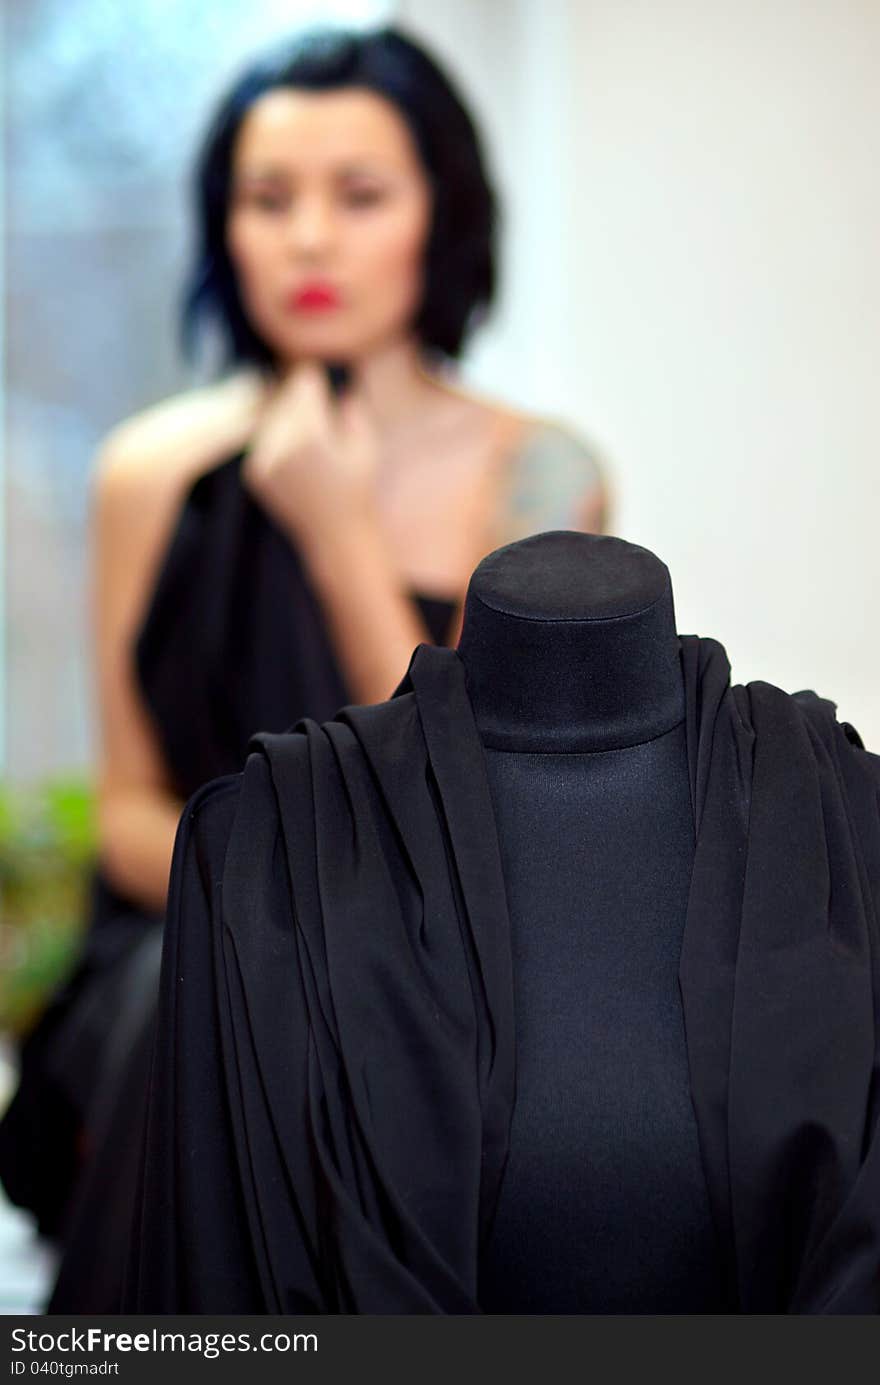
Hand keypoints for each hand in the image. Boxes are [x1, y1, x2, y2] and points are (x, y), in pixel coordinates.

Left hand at [242, 362, 378, 546]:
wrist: (335, 533)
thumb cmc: (357, 488)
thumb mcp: (365, 444)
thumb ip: (352, 408)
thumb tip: (338, 384)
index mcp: (311, 435)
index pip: (303, 383)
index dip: (313, 378)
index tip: (319, 377)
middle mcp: (282, 445)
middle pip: (285, 398)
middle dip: (300, 398)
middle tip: (315, 404)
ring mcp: (264, 460)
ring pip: (271, 418)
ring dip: (287, 418)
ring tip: (309, 434)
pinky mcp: (254, 473)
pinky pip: (262, 441)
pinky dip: (276, 441)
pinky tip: (295, 455)